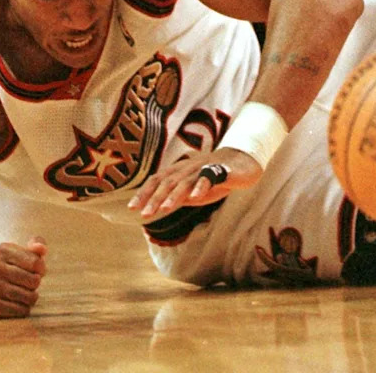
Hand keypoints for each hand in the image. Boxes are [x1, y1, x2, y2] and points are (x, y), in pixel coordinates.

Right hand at [0, 237, 46, 318]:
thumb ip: (36, 245)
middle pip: (33, 280)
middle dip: (36, 283)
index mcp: (2, 250)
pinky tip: (19, 303)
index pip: (35, 262)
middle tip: (31, 283)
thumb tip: (42, 249)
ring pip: (28, 297)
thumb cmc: (9, 267)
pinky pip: (20, 311)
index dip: (41, 268)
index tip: (37, 270)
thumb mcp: (19, 252)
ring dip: (32, 297)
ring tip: (28, 293)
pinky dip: (25, 308)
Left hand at [127, 148, 261, 219]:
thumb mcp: (194, 189)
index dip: (144, 193)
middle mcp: (188, 167)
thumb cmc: (215, 176)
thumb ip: (179, 196)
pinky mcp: (222, 170)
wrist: (244, 162)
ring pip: (186, 180)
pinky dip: (202, 185)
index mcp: (180, 172)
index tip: (131, 208)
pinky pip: (210, 176)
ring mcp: (204, 167)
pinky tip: (196, 196)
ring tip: (164, 209)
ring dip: (174, 194)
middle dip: (155, 197)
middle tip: (144, 214)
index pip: (157, 180)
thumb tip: (161, 207)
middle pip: (168, 181)